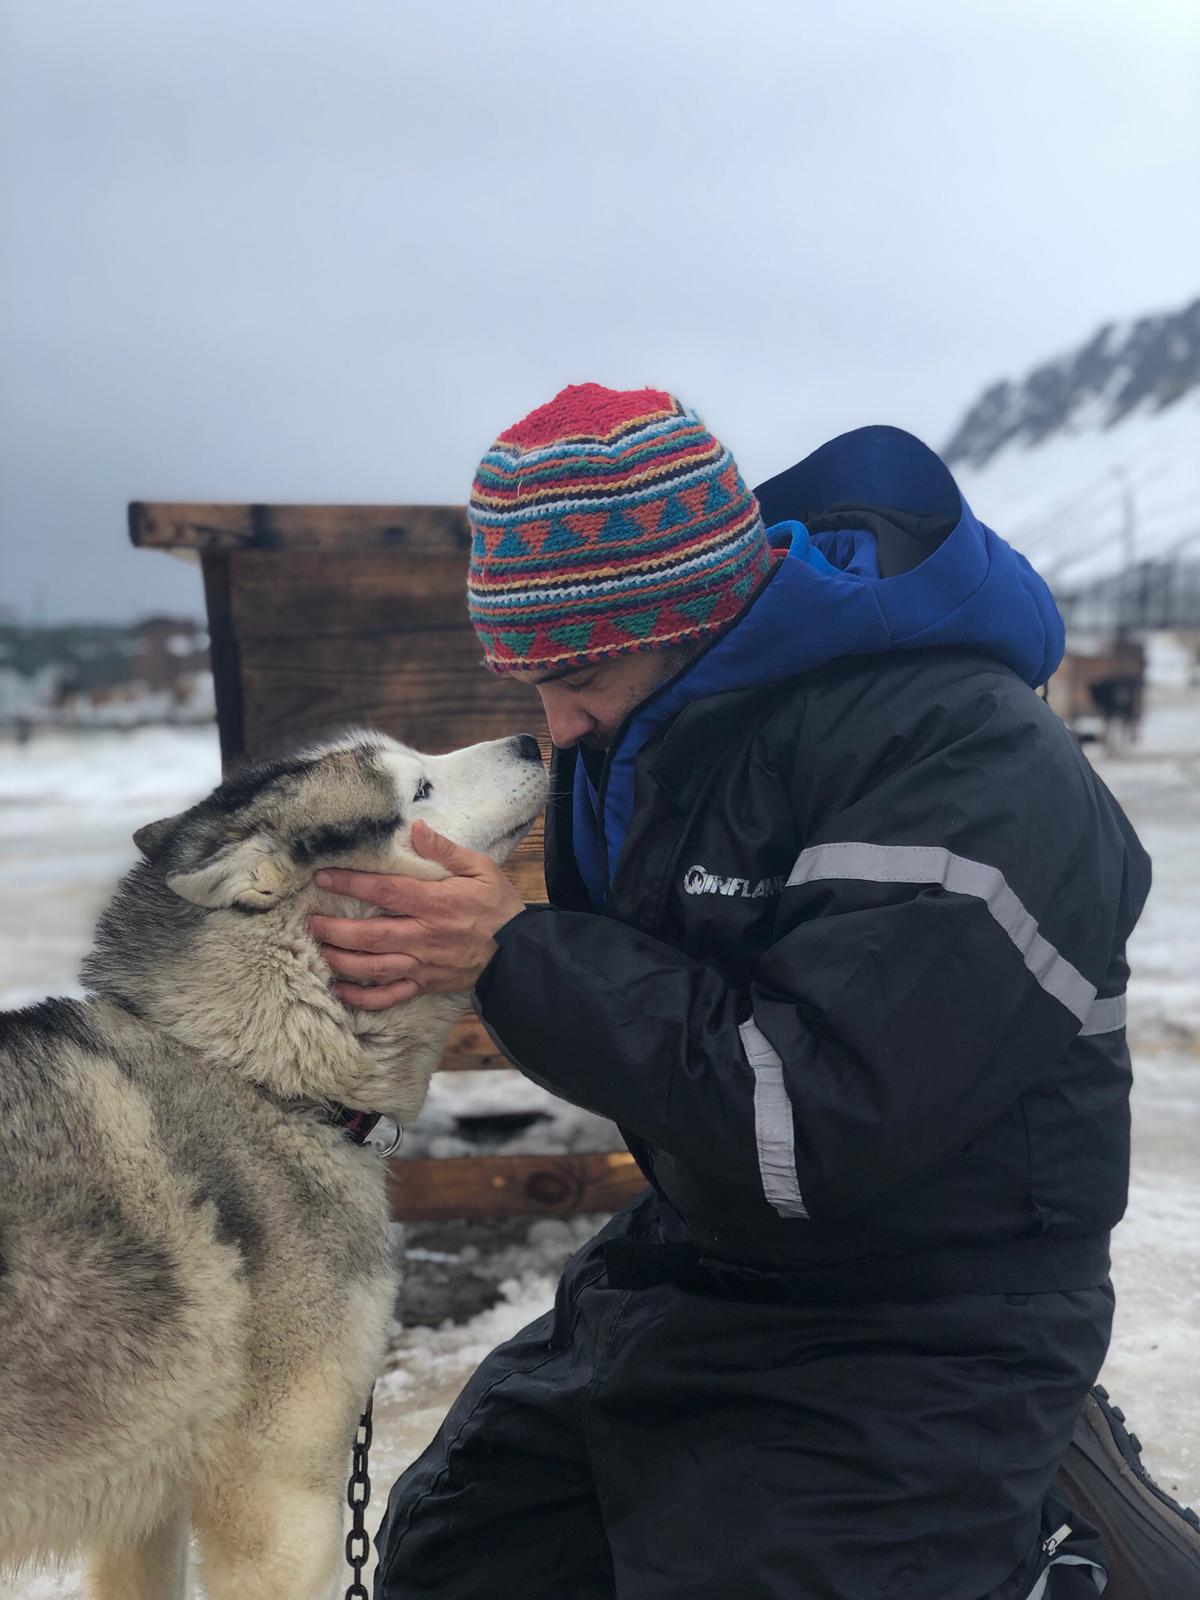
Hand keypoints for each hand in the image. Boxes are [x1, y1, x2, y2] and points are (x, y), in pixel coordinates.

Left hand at [308, 820, 525, 1009]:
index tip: (323, 877)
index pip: (384, 891)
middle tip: (309, 920)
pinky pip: (389, 996)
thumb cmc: (500, 907)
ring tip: (317, 948)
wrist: (520, 953)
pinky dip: (362, 997)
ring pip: (373, 966)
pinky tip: (340, 989)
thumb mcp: (481, 869)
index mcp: (435, 904)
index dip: (350, 883)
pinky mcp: (425, 984)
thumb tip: (415, 828)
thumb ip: (446, 850)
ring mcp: (422, 964)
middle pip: (369, 934)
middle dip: (334, 928)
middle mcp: (423, 936)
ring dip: (340, 959)